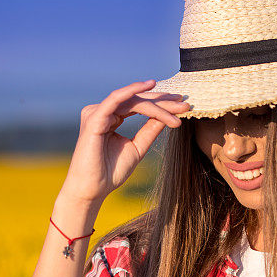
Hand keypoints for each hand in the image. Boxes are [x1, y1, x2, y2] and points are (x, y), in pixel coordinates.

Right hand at [59, 79, 189, 204]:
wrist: (92, 190)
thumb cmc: (110, 172)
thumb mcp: (137, 148)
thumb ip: (150, 130)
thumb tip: (168, 116)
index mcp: (111, 118)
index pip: (139, 105)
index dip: (161, 105)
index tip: (183, 107)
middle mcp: (103, 112)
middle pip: (137, 100)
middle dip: (163, 101)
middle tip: (185, 103)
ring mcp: (97, 113)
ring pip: (132, 101)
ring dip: (156, 103)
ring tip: (177, 106)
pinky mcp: (94, 118)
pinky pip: (115, 100)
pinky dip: (131, 91)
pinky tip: (148, 86)